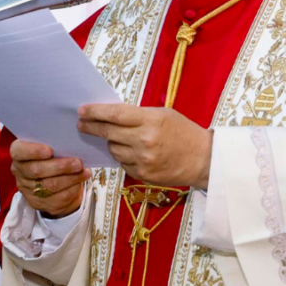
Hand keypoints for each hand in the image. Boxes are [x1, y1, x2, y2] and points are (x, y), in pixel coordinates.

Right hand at [10, 140, 91, 218]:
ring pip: (49, 186)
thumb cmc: (53, 157)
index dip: (33, 151)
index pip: (19, 151)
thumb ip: (55, 145)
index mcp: (19, 154)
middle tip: (78, 163)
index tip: (50, 150)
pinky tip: (81, 181)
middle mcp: (19, 172)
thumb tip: (71, 144)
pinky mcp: (38, 203)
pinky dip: (72, 189)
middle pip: (36, 170)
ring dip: (70, 178)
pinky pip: (58, 198)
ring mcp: (27, 189)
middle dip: (60, 166)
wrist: (54, 181)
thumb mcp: (51, 147)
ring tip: (84, 172)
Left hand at [77, 104, 212, 189]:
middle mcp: (144, 141)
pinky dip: (123, 156)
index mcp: (151, 120)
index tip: (82, 110)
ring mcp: (143, 160)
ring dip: (111, 142)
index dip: (95, 112)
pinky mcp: (143, 175)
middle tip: (81, 123)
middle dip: (92, 127)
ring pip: (113, 149)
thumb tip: (111, 115)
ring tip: (118, 138)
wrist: (203, 160)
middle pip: (108, 133)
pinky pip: (122, 163)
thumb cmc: (184, 132)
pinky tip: (132, 152)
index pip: (115, 114)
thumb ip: (138, 115)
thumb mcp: (163, 115)